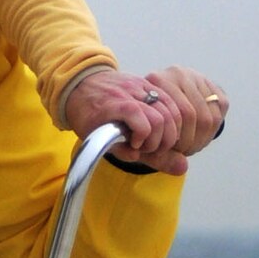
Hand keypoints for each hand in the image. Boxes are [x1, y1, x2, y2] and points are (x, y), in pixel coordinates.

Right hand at [65, 66, 227, 174]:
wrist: (75, 90)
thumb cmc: (103, 113)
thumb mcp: (134, 130)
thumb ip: (157, 150)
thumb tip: (183, 167)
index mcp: (154, 92)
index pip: (181, 113)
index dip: (176, 135)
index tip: (162, 146)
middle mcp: (146, 91)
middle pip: (175, 118)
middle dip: (167, 141)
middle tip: (152, 149)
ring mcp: (132, 95)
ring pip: (160, 119)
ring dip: (155, 141)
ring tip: (141, 146)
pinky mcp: (115, 102)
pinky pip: (138, 116)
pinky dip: (141, 134)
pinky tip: (132, 142)